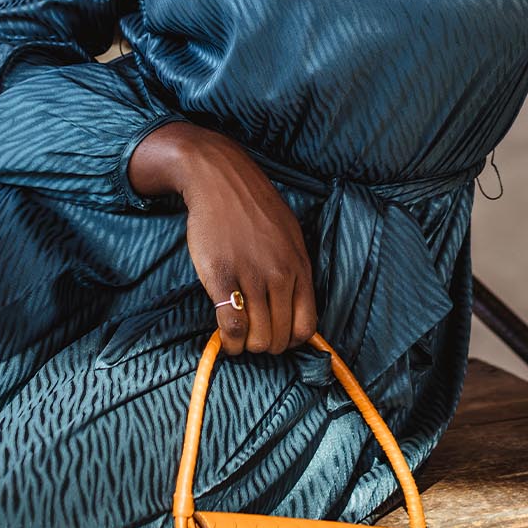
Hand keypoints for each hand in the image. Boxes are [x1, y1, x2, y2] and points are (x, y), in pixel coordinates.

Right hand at [127, 122, 317, 356]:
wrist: (220, 180)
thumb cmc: (255, 207)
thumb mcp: (290, 235)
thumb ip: (295, 271)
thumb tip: (297, 309)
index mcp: (300, 266)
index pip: (306, 326)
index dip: (291, 341)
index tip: (278, 336)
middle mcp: (280, 275)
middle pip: (280, 337)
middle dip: (267, 346)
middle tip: (254, 337)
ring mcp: (251, 277)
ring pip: (257, 337)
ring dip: (247, 347)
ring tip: (239, 338)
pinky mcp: (221, 277)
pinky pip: (231, 326)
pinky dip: (228, 342)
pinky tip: (225, 338)